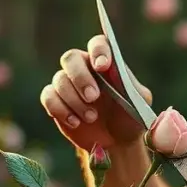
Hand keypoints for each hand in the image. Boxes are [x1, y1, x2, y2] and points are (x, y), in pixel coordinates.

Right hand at [40, 34, 153, 151]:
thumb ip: (132, 88)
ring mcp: (68, 85)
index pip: (98, 44)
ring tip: (92, 117)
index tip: (102, 66)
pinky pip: (48, 96)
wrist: (116, 142)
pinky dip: (60, 109)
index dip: (98, 51)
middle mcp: (84, 69)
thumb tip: (117, 74)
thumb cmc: (130, 118)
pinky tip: (75, 122)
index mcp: (106, 63)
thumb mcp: (139, 105)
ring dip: (74, 100)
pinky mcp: (56, 101)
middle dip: (80, 77)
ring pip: (59, 79)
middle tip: (93, 97)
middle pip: (71, 58)